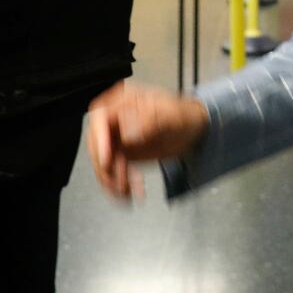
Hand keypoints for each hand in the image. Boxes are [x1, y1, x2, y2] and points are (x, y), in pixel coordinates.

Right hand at [86, 80, 208, 201]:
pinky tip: (131, 192)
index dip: (100, 141)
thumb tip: (128, 134)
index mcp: (124, 101)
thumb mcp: (170, 115)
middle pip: (98, 145)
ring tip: (128, 192)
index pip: (100, 118)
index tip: (106, 160)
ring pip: (104, 162)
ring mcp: (117, 137)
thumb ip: (149, 122)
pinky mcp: (122, 153)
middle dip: (107, 168)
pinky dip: (119, 185)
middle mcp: (116, 118)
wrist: (194, 129)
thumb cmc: (183, 114)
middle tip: (120, 183)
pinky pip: (113, 172)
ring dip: (113, 181)